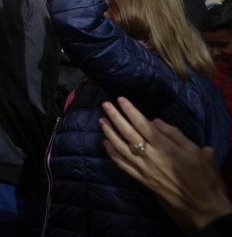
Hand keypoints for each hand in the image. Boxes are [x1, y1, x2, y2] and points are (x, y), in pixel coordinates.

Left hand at [100, 96, 231, 231]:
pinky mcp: (141, 179)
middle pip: (128, 133)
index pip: (143, 125)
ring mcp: (143, 168)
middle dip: (115, 118)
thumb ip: (175, 134)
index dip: (130, 111)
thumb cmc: (202, 176)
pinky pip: (122, 165)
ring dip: (109, 133)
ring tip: (101, 121)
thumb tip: (155, 121)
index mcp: (165, 147)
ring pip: (121, 148)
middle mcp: (151, 156)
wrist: (201, 204)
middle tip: (105, 105)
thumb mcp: (196, 151)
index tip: (120, 99)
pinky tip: (105, 144)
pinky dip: (112, 153)